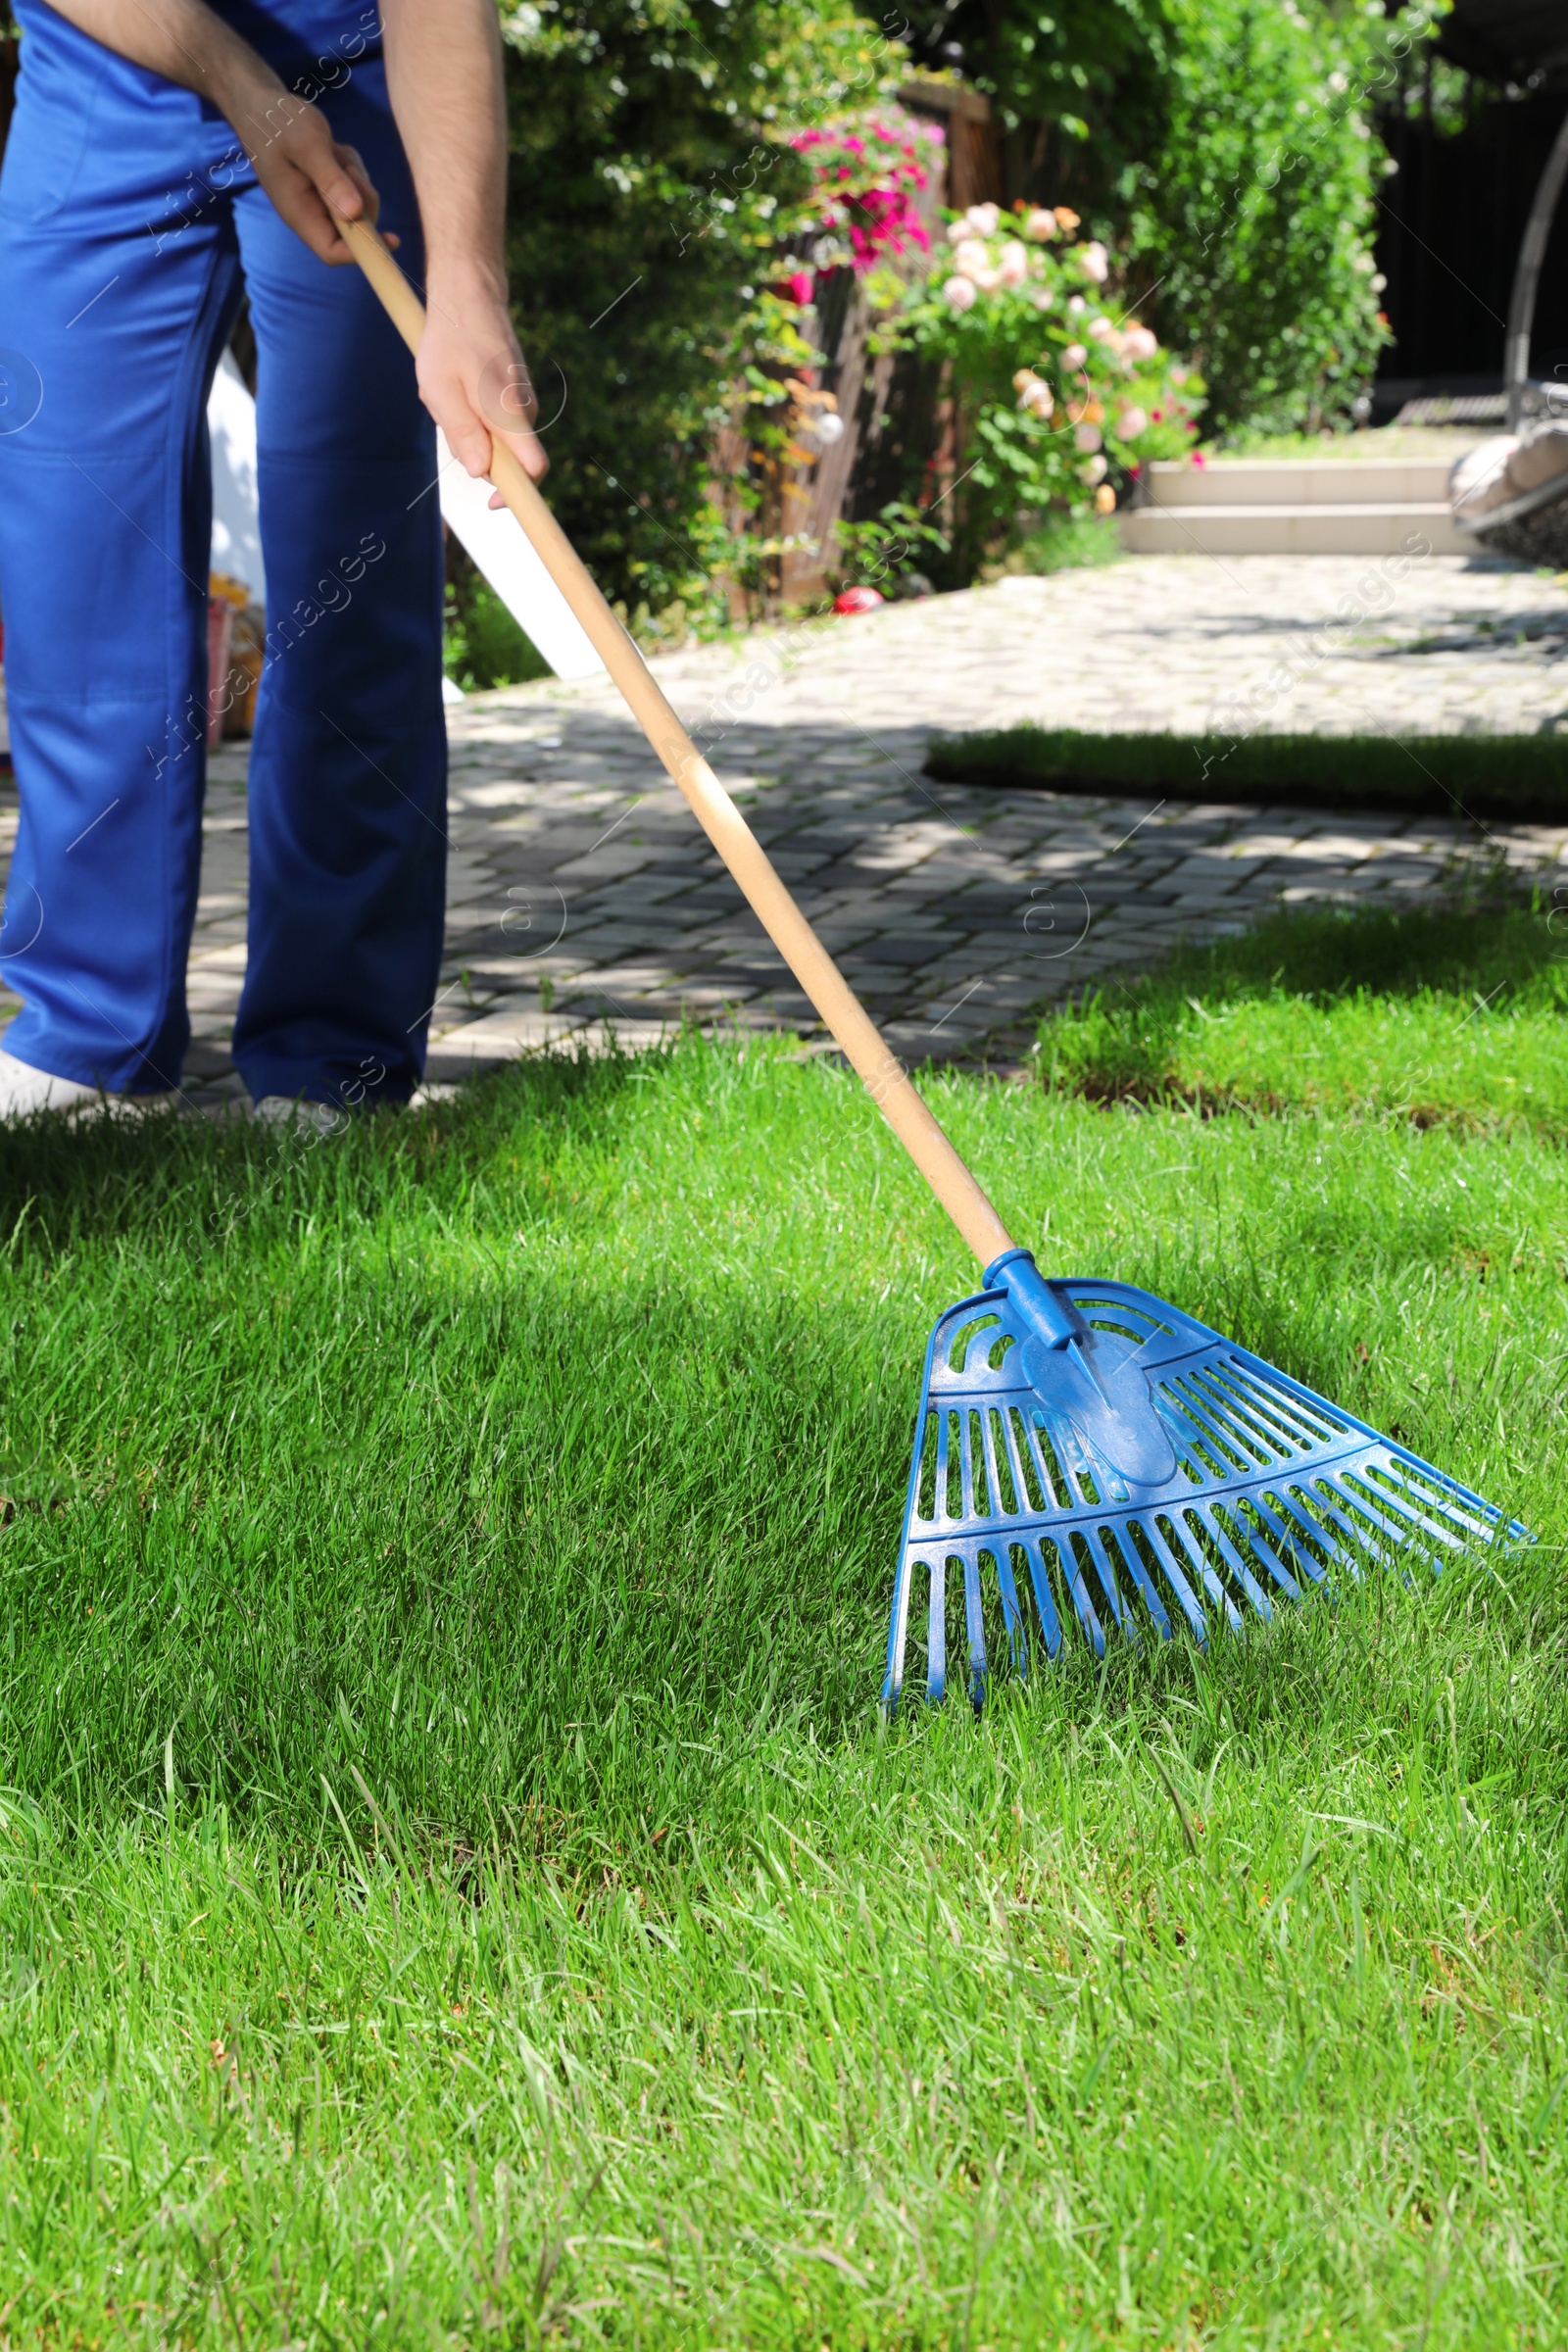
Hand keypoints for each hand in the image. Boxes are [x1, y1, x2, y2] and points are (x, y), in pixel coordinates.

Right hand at [225, 71, 390, 265]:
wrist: (261, 104)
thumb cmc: (277, 122)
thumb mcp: (306, 145)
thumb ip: (329, 179)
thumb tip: (354, 214)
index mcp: (300, 213)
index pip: (332, 252)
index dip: (362, 253)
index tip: (391, 239)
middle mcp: (312, 214)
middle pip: (354, 230)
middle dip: (361, 199)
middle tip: (347, 167)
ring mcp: (321, 201)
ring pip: (359, 205)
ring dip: (356, 178)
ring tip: (333, 151)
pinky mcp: (329, 187)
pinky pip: (356, 186)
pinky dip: (352, 167)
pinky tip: (333, 148)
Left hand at [416, 271, 548, 491]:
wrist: (469, 297)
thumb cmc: (450, 341)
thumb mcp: (441, 391)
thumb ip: (463, 434)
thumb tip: (481, 472)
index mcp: (510, 415)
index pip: (533, 470)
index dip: (518, 496)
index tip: (495, 504)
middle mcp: (524, 413)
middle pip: (509, 461)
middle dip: (477, 456)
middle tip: (447, 418)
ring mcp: (522, 405)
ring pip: (499, 441)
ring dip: (472, 432)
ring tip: (449, 394)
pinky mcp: (515, 398)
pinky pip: (495, 423)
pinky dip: (474, 416)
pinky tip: (457, 388)